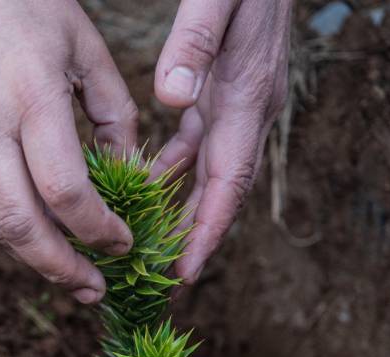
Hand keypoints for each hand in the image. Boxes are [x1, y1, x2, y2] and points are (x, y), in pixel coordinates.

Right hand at [0, 0, 137, 303]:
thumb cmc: (26, 2)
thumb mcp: (86, 47)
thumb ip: (114, 113)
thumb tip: (128, 173)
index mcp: (30, 98)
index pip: (65, 191)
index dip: (98, 229)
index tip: (125, 241)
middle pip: (18, 225)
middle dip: (60, 268)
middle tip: (94, 290)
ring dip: (33, 259)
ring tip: (70, 275)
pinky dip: (14, 227)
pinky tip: (42, 234)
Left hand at [153, 0, 290, 284]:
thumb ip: (194, 45)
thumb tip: (170, 100)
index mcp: (247, 99)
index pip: (228, 182)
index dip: (207, 232)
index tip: (184, 274)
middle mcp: (248, 111)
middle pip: (219, 190)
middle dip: (192, 236)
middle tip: (158, 278)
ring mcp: (239, 105)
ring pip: (207, 172)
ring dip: (179, 207)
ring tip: (145, 243)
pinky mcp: (226, 94)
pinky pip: (197, 145)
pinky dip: (172, 168)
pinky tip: (142, 181)